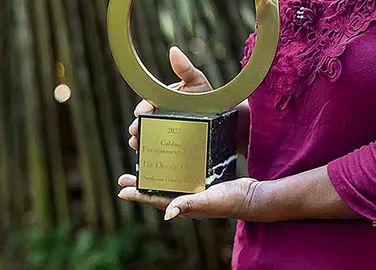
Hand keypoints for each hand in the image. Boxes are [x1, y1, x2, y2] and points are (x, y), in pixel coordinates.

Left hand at [116, 175, 265, 221]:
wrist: (253, 195)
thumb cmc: (232, 200)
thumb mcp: (209, 200)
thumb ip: (189, 205)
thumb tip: (167, 214)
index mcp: (186, 205)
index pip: (157, 200)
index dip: (139, 195)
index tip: (121, 189)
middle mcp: (188, 199)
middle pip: (159, 191)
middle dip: (141, 185)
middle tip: (124, 178)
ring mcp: (196, 191)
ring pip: (169, 183)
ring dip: (155, 176)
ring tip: (142, 168)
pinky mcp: (204, 181)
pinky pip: (183, 176)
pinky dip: (173, 170)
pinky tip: (173, 161)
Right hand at [127, 46, 211, 149]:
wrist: (222, 118)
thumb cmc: (206, 97)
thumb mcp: (197, 82)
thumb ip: (185, 68)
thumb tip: (173, 50)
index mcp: (161, 103)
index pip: (145, 107)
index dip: (140, 111)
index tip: (139, 114)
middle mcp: (160, 120)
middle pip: (143, 125)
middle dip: (136, 129)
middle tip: (135, 134)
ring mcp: (165, 134)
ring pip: (148, 140)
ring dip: (140, 143)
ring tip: (137, 146)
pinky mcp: (171, 149)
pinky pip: (159, 153)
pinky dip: (153, 155)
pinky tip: (149, 158)